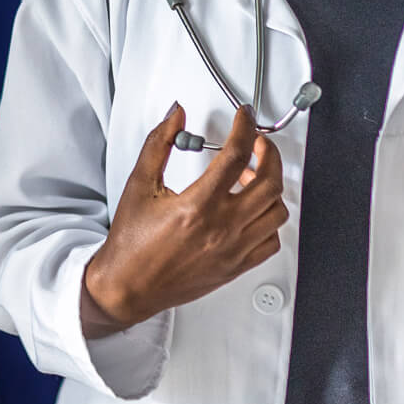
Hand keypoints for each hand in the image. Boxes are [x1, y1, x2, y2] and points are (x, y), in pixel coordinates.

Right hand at [81, 104, 286, 336]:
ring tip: (252, 178)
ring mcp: (233, 250)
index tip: (245, 118)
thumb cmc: (131, 244)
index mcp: (197, 206)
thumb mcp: (139, 185)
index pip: (236, 155)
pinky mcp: (236, 266)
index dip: (245, 128)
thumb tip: (175, 116)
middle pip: (269, 182)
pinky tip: (253, 211)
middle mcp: (221, 229)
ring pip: (276, 212)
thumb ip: (158, 144)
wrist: (127, 287)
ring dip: (271, 188)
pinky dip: (269, 221)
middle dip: (268, 153)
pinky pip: (270, 241)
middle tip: (257, 143)